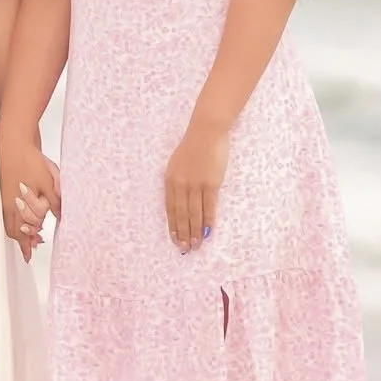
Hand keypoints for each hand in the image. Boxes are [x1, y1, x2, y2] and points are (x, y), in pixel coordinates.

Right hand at [0, 126, 61, 261]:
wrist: (13, 142)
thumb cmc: (30, 161)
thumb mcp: (49, 183)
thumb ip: (54, 202)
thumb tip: (59, 217)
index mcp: (18, 205)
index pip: (23, 231)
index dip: (28, 241)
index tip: (31, 251)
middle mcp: (6, 204)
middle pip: (13, 230)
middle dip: (22, 240)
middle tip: (30, 247)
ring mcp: (0, 196)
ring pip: (7, 221)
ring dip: (16, 230)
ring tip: (26, 234)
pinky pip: (2, 211)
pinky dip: (10, 218)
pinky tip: (17, 215)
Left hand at [163, 119, 227, 253]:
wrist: (206, 132)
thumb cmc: (193, 147)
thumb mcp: (177, 164)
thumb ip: (177, 182)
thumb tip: (180, 201)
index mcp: (169, 180)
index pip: (170, 208)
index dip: (173, 225)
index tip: (174, 239)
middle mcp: (180, 184)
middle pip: (181, 214)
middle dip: (183, 233)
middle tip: (185, 248)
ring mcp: (195, 184)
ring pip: (194, 213)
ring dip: (195, 231)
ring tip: (196, 245)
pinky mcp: (211, 183)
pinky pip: (209, 206)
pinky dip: (208, 221)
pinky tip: (208, 231)